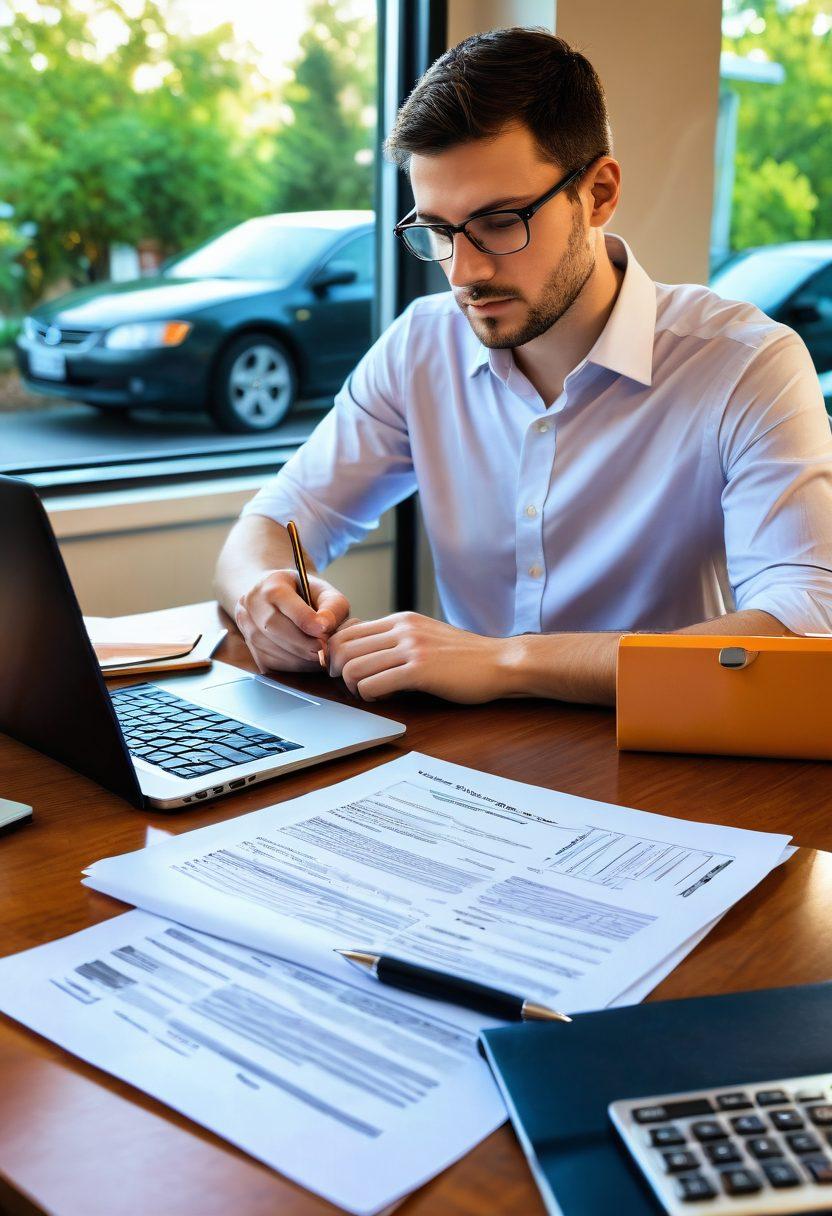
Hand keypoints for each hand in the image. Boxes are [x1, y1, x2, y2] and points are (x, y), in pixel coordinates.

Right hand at [235, 569, 349, 673]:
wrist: (278, 598)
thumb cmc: (306, 595)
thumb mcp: (325, 592)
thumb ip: (331, 606)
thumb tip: (325, 626)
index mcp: (271, 583)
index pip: (283, 600)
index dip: (303, 618)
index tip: (323, 631)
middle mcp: (252, 601)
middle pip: (272, 626)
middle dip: (301, 642)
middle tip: (323, 649)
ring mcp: (245, 623)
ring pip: (267, 647)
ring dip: (296, 657)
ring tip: (317, 656)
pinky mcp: (247, 643)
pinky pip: (266, 660)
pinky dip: (289, 664)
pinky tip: (304, 659)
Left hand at [328, 611, 516, 702]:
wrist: (500, 662)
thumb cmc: (465, 657)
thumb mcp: (426, 636)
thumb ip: (397, 639)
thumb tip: (363, 651)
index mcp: (401, 619)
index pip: (347, 630)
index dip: (334, 652)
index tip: (340, 668)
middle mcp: (402, 628)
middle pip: (343, 647)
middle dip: (336, 670)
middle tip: (348, 685)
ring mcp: (411, 648)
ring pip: (354, 667)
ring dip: (353, 687)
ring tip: (368, 694)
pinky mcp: (420, 671)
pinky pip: (374, 684)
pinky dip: (370, 696)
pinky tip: (384, 699)